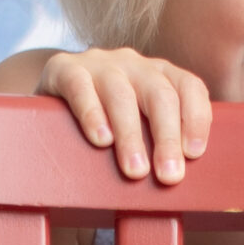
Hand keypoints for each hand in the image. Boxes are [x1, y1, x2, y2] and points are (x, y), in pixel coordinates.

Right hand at [36, 48, 211, 182]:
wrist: (47, 106)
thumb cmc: (102, 125)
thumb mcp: (136, 127)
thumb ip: (157, 144)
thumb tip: (177, 181)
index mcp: (158, 74)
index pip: (189, 87)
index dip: (196, 118)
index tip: (194, 154)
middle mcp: (133, 63)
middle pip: (160, 95)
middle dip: (167, 137)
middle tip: (169, 176)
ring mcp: (98, 63)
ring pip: (122, 95)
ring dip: (131, 136)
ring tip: (135, 170)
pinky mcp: (64, 68)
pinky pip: (80, 87)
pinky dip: (92, 114)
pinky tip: (101, 140)